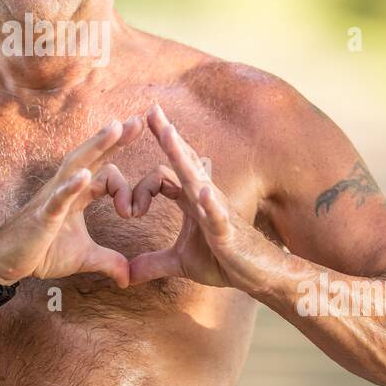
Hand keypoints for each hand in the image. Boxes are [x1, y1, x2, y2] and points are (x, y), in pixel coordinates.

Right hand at [0, 116, 145, 288]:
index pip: (106, 174)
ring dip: (96, 146)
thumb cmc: (41, 252)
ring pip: (76, 165)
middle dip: (115, 138)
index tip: (138, 211)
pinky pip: (58, 198)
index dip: (125, 188)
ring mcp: (53, 198)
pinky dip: (71, 186)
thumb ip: (108, 262)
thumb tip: (129, 279)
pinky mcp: (42, 215)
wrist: (7, 263)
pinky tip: (84, 174)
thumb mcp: (83, 257)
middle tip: (140, 119)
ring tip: (115, 128)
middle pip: (93, 156)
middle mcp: (66, 188)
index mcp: (78, 194)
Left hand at [128, 104, 276, 292]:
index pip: (163, 177)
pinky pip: (218, 213)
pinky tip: (201, 192)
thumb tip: (127, 275)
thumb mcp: (181, 264)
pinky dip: (210, 203)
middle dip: (167, 136)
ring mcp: (217, 210)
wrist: (259, 276)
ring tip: (169, 134)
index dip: (140, 190)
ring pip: (196, 178)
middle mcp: (203, 197)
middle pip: (182, 160)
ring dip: (182, 156)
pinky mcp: (228, 230)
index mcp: (190, 200)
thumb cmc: (224, 261)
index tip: (128, 211)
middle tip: (152, 109)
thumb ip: (153, 264)